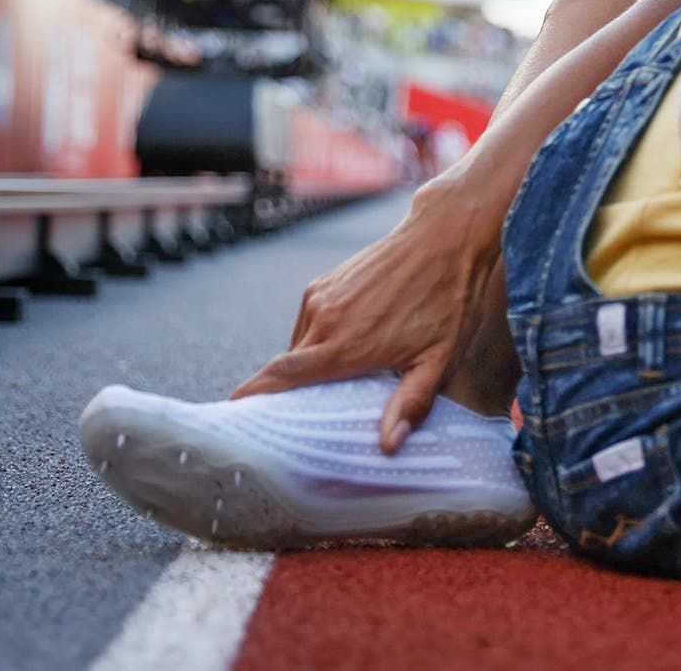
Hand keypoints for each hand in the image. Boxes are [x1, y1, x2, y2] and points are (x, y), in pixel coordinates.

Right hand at [232, 172, 504, 453]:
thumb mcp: (438, 359)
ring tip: (329, 385)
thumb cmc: (446, 300)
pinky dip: (315, 342)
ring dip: (306, 366)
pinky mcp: (324, 283)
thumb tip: (389, 444)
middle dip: (281, 393)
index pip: (283, 376)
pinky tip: (341, 349)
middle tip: (293, 420)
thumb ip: (410, 403)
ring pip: (298, 345)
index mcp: (346, 345)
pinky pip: (308, 323)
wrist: (445, 237)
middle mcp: (325, 320)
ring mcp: (321, 298)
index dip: (254, 397)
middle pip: (285, 367)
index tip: (234, 414)